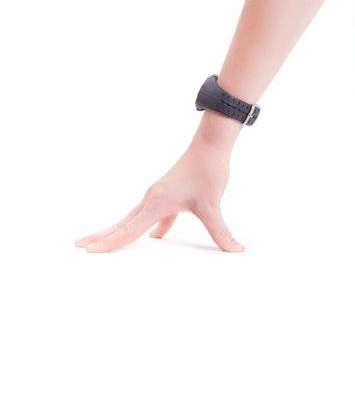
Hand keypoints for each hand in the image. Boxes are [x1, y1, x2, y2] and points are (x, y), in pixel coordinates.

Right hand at [74, 141, 244, 253]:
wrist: (211, 143)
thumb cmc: (208, 169)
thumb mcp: (212, 205)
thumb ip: (221, 231)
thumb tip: (235, 250)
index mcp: (157, 203)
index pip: (129, 230)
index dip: (109, 243)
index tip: (89, 251)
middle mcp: (152, 198)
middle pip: (122, 223)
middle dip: (101, 236)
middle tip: (78, 246)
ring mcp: (158, 195)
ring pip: (132, 218)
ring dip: (117, 231)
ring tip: (102, 242)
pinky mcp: (167, 193)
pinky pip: (150, 214)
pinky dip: (145, 226)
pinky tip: (154, 238)